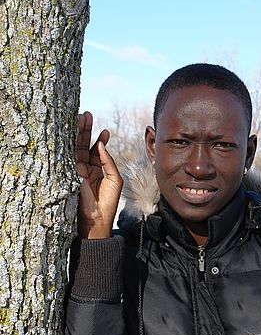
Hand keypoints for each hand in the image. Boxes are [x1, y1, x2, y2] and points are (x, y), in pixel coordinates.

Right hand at [76, 111, 122, 238]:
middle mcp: (86, 168)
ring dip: (80, 133)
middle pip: (85, 145)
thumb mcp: (115, 180)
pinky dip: (72, 144)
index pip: (97, 151)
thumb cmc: (108, 202)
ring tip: (83, 118)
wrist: (96, 219)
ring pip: (77, 147)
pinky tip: (76, 132)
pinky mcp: (70, 173)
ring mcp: (77, 170)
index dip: (100, 139)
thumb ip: (109, 162)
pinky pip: (70, 155)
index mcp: (97, 170)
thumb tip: (100, 145)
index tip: (105, 130)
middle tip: (88, 115)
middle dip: (87, 130)